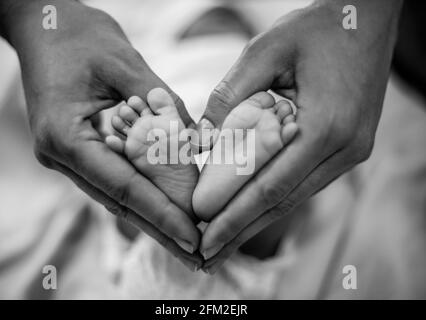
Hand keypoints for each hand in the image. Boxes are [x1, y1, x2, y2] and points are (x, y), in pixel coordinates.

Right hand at [0, 0, 201, 269]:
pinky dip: (144, 195)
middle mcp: (62, 155)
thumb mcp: (124, 63)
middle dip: (161, 230)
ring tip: (188, 240)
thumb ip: (159, 104)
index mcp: (65, 136)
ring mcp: (69, 156)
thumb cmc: (78, 37)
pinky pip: (115, 178)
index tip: (192, 237)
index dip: (160, 214)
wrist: (44, 26)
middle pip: (120, 203)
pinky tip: (168, 208)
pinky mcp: (80, 151)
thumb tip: (194, 143)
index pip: (122, 187)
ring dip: (154, 217)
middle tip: (199, 256)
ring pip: (118, 196)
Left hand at [197, 0, 402, 272]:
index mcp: (327, 126)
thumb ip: (232, 96)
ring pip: (294, 196)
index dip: (234, 214)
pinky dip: (274, 198)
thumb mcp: (266, 50)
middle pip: (283, 201)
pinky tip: (252, 209)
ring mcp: (350, 152)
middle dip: (242, 229)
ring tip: (224, 239)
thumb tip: (204, 141)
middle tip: (208, 256)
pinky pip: (304, 181)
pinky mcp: (346, 148)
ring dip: (257, 219)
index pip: (270, 184)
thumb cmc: (317, 29)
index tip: (204, 235)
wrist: (367, 18)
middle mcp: (345, 148)